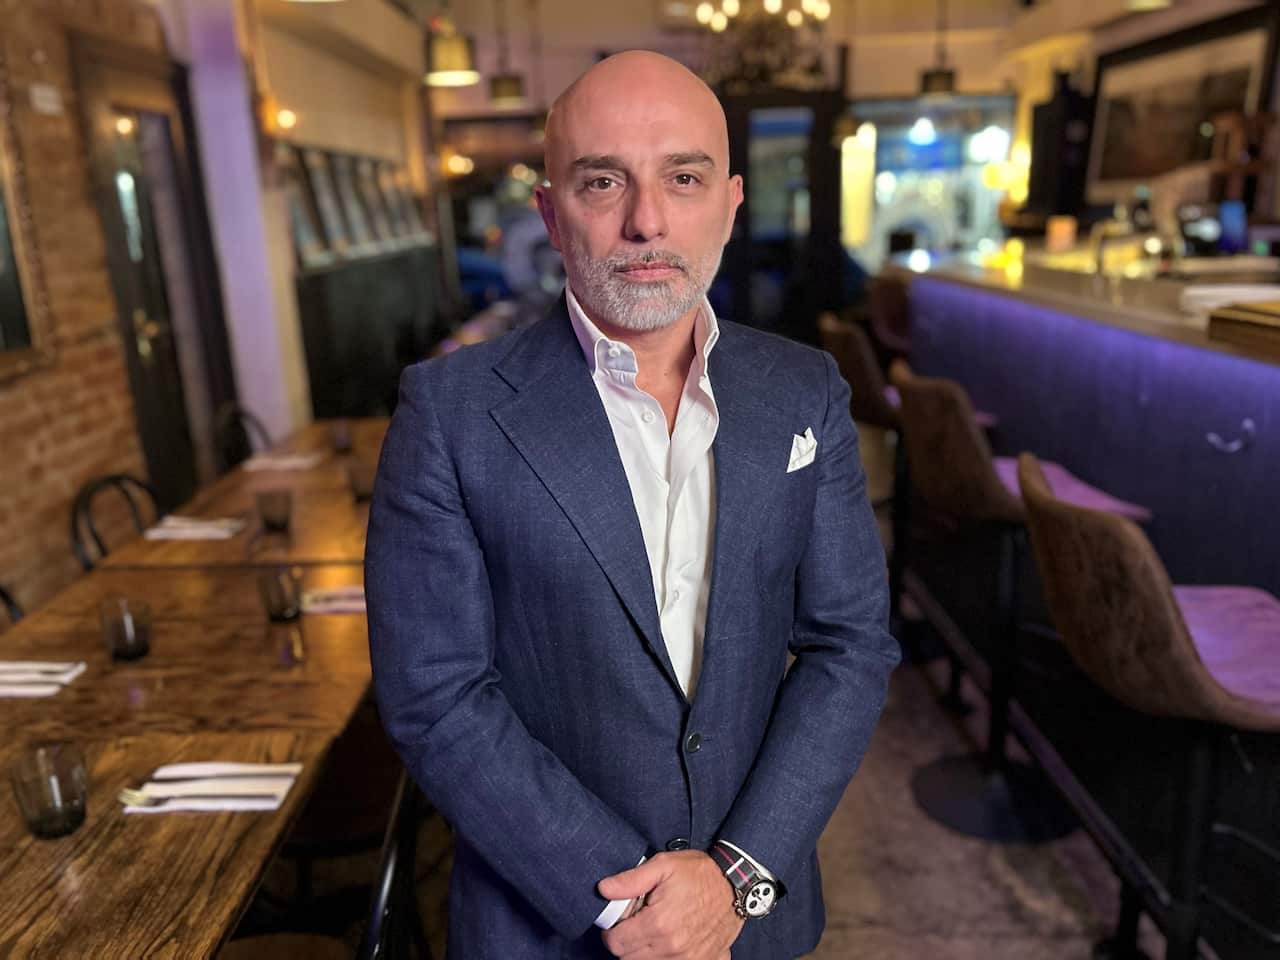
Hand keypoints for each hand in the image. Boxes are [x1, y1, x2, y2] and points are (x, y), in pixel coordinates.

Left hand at [598, 851, 743, 957]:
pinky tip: (669, 941)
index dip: (611, 931)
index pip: (616, 943)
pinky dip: (664, 958)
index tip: (618, 920)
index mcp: (658, 923)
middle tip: (635, 922)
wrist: (736, 884)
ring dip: (643, 952)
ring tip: (652, 929)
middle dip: (626, 941)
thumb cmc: (699, 873)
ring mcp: (687, 958)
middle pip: (628, 958)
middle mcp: (671, 947)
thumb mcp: (664, 865)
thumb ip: (631, 879)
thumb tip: (603, 889)